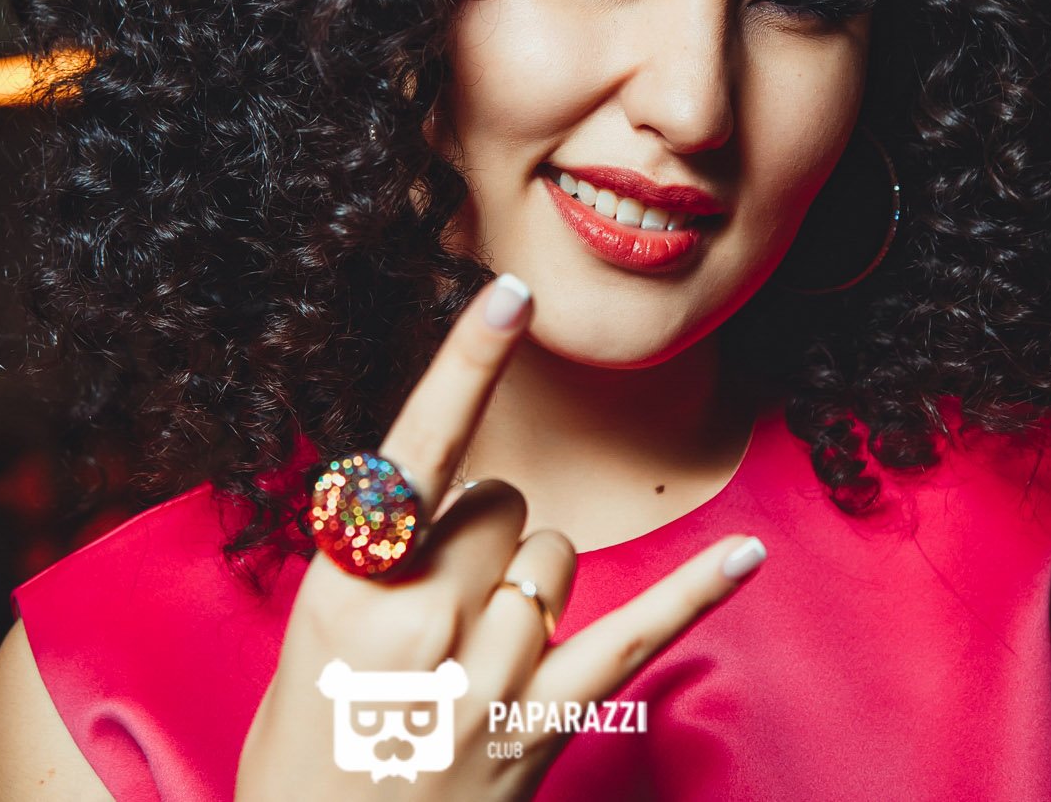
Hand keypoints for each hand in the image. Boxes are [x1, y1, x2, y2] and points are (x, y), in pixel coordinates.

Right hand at [235, 273, 767, 800]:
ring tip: (477, 648)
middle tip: (442, 596)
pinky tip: (746, 553)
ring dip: (528, 575)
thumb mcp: (309, 641)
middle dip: (481, 526)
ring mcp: (492, 677)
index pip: (417, 455)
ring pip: (553, 554)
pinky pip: (635, 636)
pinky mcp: (542, 725)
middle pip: (498, 503)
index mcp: (350, 590)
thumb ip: (376, 561)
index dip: (466, 366)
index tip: (512, 295)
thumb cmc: (304, 757)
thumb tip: (444, 505)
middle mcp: (426, 622)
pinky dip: (694, 591)